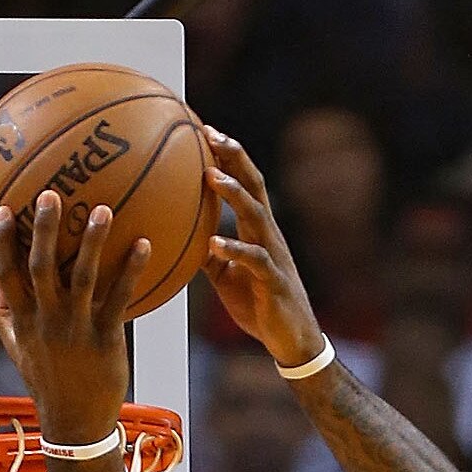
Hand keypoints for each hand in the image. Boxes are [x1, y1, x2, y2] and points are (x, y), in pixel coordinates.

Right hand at [0, 191, 150, 444]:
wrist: (76, 423)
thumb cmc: (48, 382)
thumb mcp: (18, 352)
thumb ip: (4, 317)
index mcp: (24, 321)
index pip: (5, 274)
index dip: (0, 242)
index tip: (0, 210)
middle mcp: (47, 320)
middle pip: (40, 266)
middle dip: (42, 229)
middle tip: (49, 194)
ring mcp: (76, 328)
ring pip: (82, 276)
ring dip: (92, 241)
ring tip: (103, 209)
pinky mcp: (106, 337)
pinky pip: (120, 297)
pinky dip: (130, 269)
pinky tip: (143, 244)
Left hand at [200, 127, 328, 369]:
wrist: (290, 340)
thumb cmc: (258, 305)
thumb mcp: (226, 276)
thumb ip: (209, 254)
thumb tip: (180, 238)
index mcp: (257, 231)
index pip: (245, 183)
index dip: (229, 156)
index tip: (206, 131)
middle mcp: (268, 235)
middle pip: (254, 186)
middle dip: (234, 158)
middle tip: (211, 135)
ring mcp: (273, 256)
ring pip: (256, 216)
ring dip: (234, 195)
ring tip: (211, 178)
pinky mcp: (274, 281)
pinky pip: (255, 260)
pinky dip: (235, 250)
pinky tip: (214, 244)